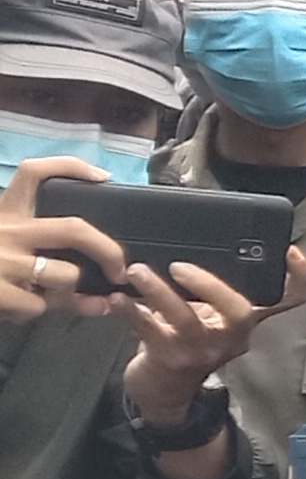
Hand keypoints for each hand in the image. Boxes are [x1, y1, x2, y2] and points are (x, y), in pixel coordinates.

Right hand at [0, 155, 129, 328]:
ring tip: (51, 297)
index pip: (34, 173)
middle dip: (108, 249)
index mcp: (3, 214)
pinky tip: (15, 309)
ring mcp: (1, 262)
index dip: (71, 167)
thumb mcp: (3, 244)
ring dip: (69, 293)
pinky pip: (39, 306)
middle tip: (120, 269)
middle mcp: (5, 232)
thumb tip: (96, 287)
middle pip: (73, 228)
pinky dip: (36, 312)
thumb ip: (44, 259)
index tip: (102, 177)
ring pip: (65, 275)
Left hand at [117, 246, 305, 426]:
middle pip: (239, 310)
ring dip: (159, 291)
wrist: (164, 390)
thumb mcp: (209, 316)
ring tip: (137, 272)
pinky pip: (150, 330)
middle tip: (177, 266)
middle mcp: (231, 336)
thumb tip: (190, 246)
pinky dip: (131, 311)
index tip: (291, 252)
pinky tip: (118, 298)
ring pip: (187, 319)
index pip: (287, 301)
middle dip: (209, 284)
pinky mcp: (170, 358)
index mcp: (245, 321)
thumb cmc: (185, 343)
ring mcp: (201, 350)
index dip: (296, 278)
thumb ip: (210, 290)